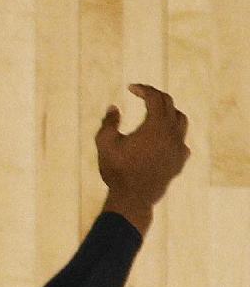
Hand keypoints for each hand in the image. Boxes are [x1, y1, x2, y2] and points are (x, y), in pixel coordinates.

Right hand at [95, 84, 190, 205]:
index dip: (143, 89)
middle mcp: (172, 135)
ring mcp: (178, 149)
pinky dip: (172, 132)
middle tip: (141, 93)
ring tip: (153, 111)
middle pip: (170, 105)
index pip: (155, 98)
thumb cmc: (117, 170)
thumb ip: (109, 122)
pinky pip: (181, 140)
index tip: (130, 88)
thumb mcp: (105, 143)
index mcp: (155, 127)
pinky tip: (160, 137)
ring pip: (181, 120)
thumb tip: (114, 107)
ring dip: (168, 111)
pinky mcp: (179, 161)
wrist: (133, 199)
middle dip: (155, 96)